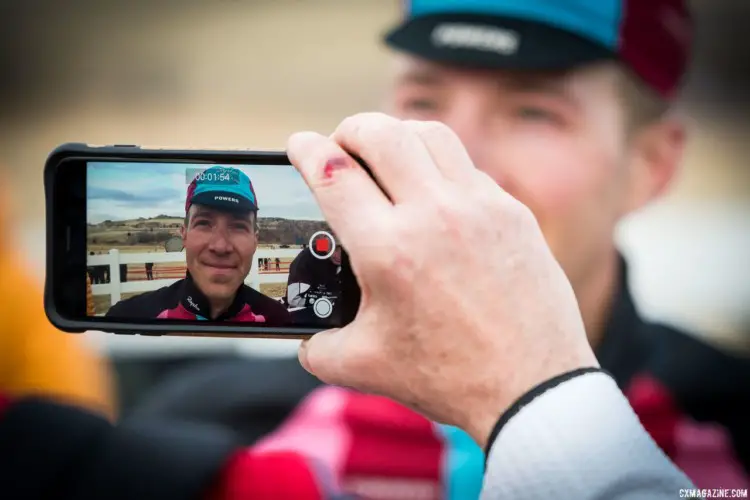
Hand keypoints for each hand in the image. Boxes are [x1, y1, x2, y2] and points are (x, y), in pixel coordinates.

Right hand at [286, 113, 597, 447]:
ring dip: (396, 135)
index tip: (299, 143)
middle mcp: (434, 215)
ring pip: (429, 135)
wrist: (531, 388)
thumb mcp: (364, 366)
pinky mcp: (512, 213)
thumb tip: (306, 335)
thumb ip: (319, 346)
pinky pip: (467, 168)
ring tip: (386, 156)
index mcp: (388, 249)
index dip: (305, 148)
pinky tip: (434, 195)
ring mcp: (480, 207)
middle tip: (340, 145)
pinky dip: (439, 167)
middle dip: (348, 128)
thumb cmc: (449, 378)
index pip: (333, 172)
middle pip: (379, 132)